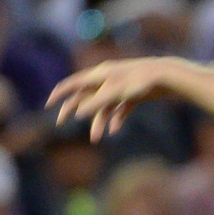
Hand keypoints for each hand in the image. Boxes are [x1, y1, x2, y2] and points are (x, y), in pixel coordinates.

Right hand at [46, 58, 176, 141]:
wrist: (166, 76)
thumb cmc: (140, 82)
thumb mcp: (115, 93)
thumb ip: (95, 103)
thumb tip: (77, 113)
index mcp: (98, 75)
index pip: (72, 83)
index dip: (59, 93)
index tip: (47, 104)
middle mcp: (106, 80)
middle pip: (84, 96)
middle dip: (72, 110)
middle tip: (60, 123)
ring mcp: (119, 88)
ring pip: (102, 107)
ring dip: (97, 122)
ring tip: (95, 139)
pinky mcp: (132, 94)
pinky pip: (119, 109)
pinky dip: (115, 120)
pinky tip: (114, 131)